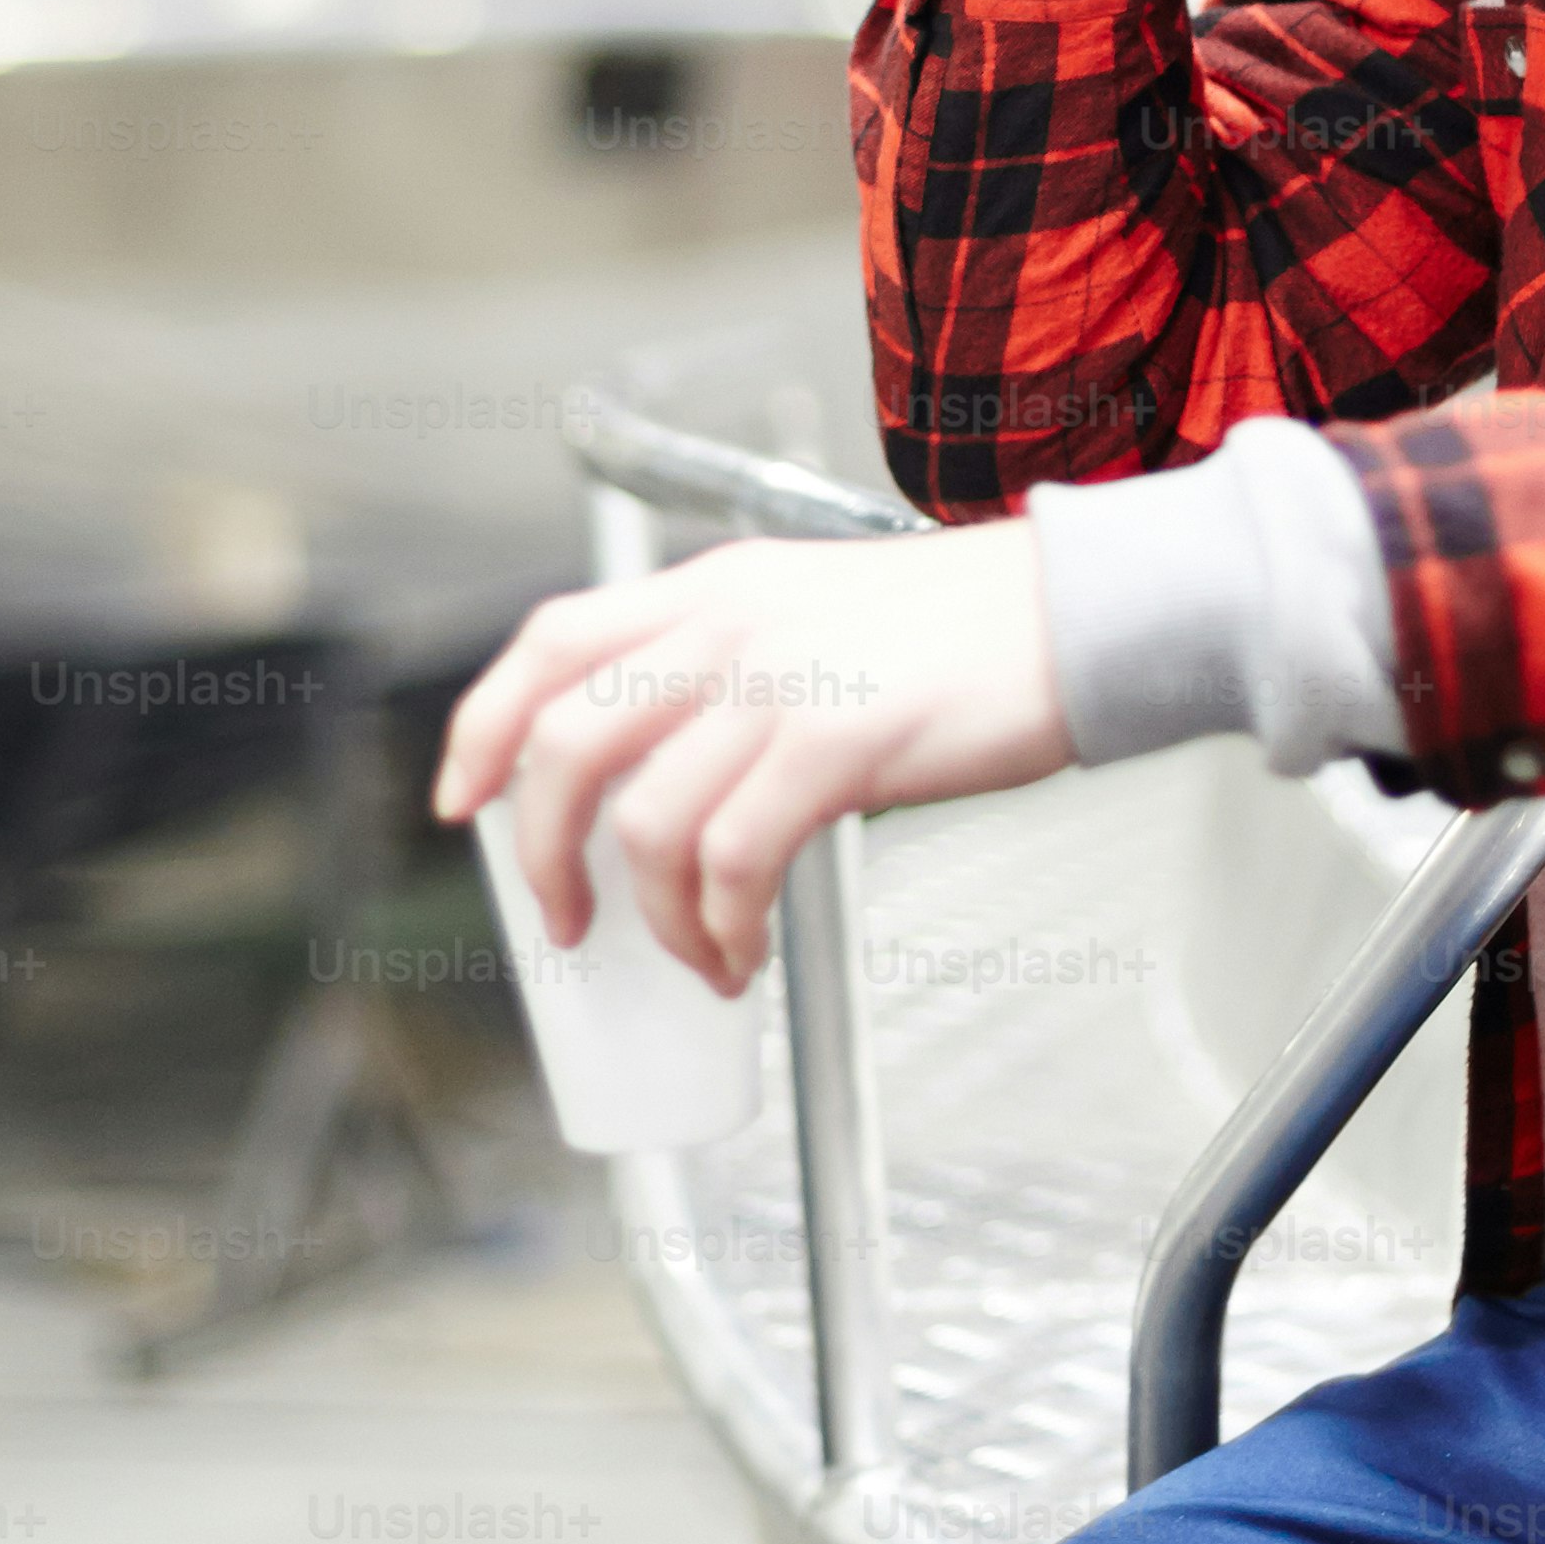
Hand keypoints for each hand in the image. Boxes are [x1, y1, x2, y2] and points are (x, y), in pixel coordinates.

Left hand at [432, 523, 1069, 994]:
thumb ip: (737, 670)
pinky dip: (722, 926)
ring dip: (654, 917)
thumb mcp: (818, 616)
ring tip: (695, 955)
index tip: (462, 803)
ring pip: (646, 819)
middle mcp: (729, 622)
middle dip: (544, 852)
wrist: (1082, 615)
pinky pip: (736, 857)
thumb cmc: (967, 636)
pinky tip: (742, 951)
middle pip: (568, 741)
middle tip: (568, 919)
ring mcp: (781, 678)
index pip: (551, 642)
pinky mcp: (841, 738)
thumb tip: (673, 785)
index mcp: (714, 589)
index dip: (482, 728)